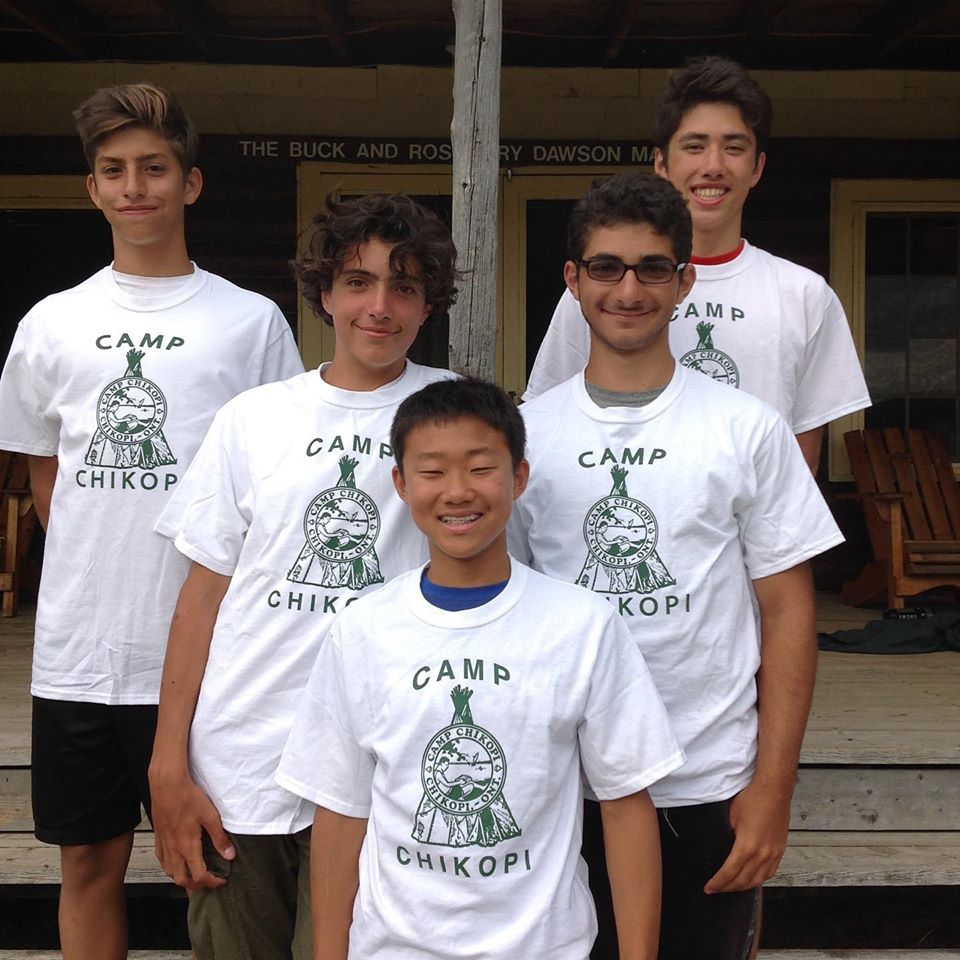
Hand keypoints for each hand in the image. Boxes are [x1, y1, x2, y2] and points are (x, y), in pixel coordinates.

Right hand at [149, 766, 235, 889]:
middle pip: (181, 880)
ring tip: (193, 874)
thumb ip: (219, 838)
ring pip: (169, 872)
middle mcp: (173, 849)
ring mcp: (164, 843)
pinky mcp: (158, 836)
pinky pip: (161, 859)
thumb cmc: (188, 797)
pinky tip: (175, 861)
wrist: (167, 784)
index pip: (199, 875)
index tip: (222, 880)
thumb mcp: (210, 816)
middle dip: (196, 886)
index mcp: (187, 846)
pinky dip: (169, 866)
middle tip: (208, 881)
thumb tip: (229, 855)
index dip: (212, 882)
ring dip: (181, 878)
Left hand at [704, 780, 790, 893]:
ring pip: (758, 880)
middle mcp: (762, 855)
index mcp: (747, 847)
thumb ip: (728, 836)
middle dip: (728, 888)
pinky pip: (770, 873)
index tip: (709, 888)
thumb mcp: (731, 817)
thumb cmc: (752, 799)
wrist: (774, 790)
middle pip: (743, 880)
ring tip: (731, 887)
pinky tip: (752, 879)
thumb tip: (723, 846)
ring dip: (743, 887)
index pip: (729, 873)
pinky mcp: (780, 850)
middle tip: (717, 889)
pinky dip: (759, 880)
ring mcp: (774, 854)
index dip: (718, 883)